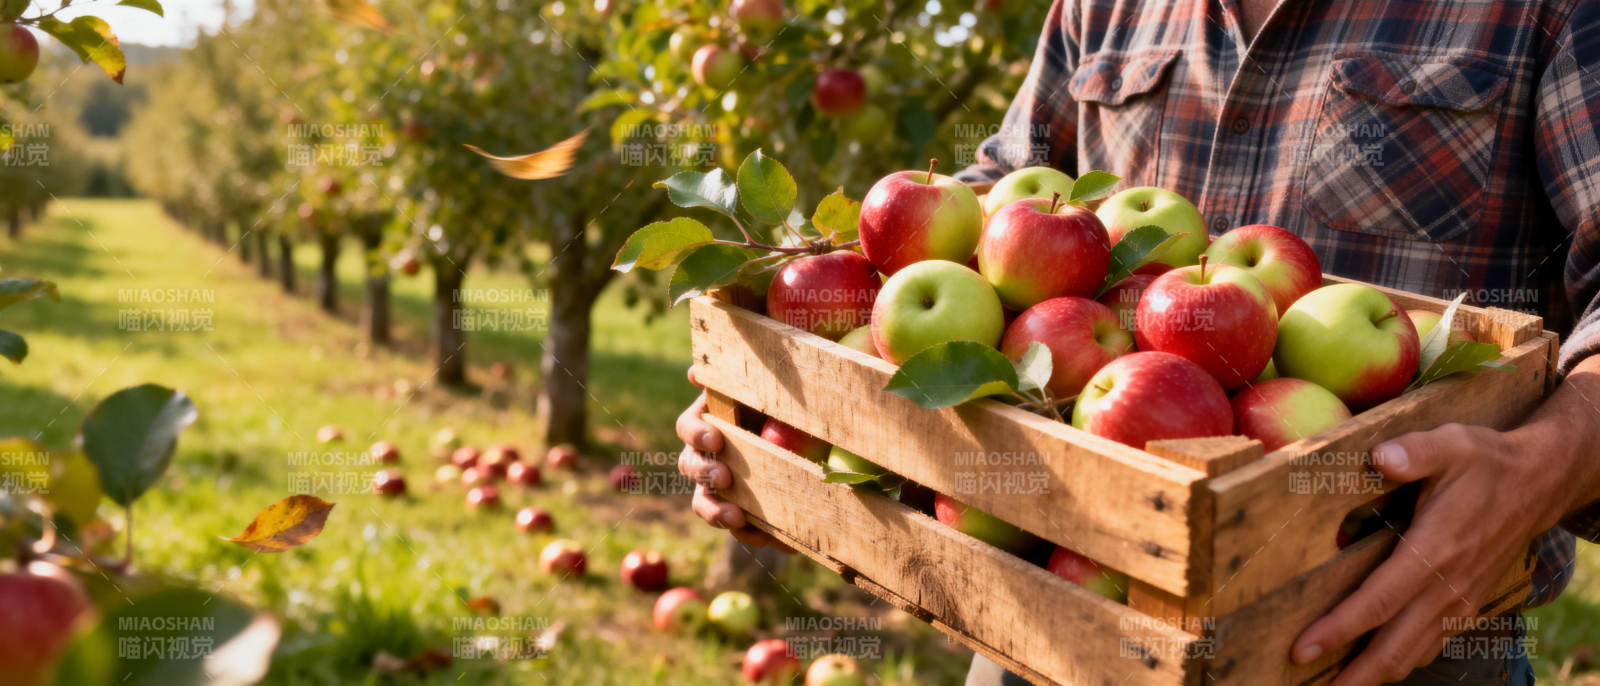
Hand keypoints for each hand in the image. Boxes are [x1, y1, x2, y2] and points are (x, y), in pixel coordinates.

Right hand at [676, 366, 791, 550]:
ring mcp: (720, 487)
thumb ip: (733, 380)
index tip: (716, 440)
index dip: (697, 434)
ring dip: (715, 510)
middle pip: (689, 467)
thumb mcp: (760, 390)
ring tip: (736, 516)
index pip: (688, 428)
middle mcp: (707, 456)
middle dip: (705, 473)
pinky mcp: (739, 513)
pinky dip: (749, 534)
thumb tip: (695, 373)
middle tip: (724, 476)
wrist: (806, 440)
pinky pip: (737, 529)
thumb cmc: (779, 406)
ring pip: (703, 502)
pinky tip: (767, 536)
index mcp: (710, 423)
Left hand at [1291, 422, 1566, 684]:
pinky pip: (1431, 644)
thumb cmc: (1485, 463)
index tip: (1302, 648)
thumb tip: (1381, 457)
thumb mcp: (1451, 444)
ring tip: (1337, 683)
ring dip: (1376, 673)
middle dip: (1354, 673)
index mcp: (1435, 551)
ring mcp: (1459, 601)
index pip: (1379, 601)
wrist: (1537, 483)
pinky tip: (1376, 664)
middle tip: (1309, 685)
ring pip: (1414, 653)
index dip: (1339, 629)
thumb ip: (1414, 451)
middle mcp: (1447, 586)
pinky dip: (1401, 660)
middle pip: (1395, 646)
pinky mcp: (1466, 604)